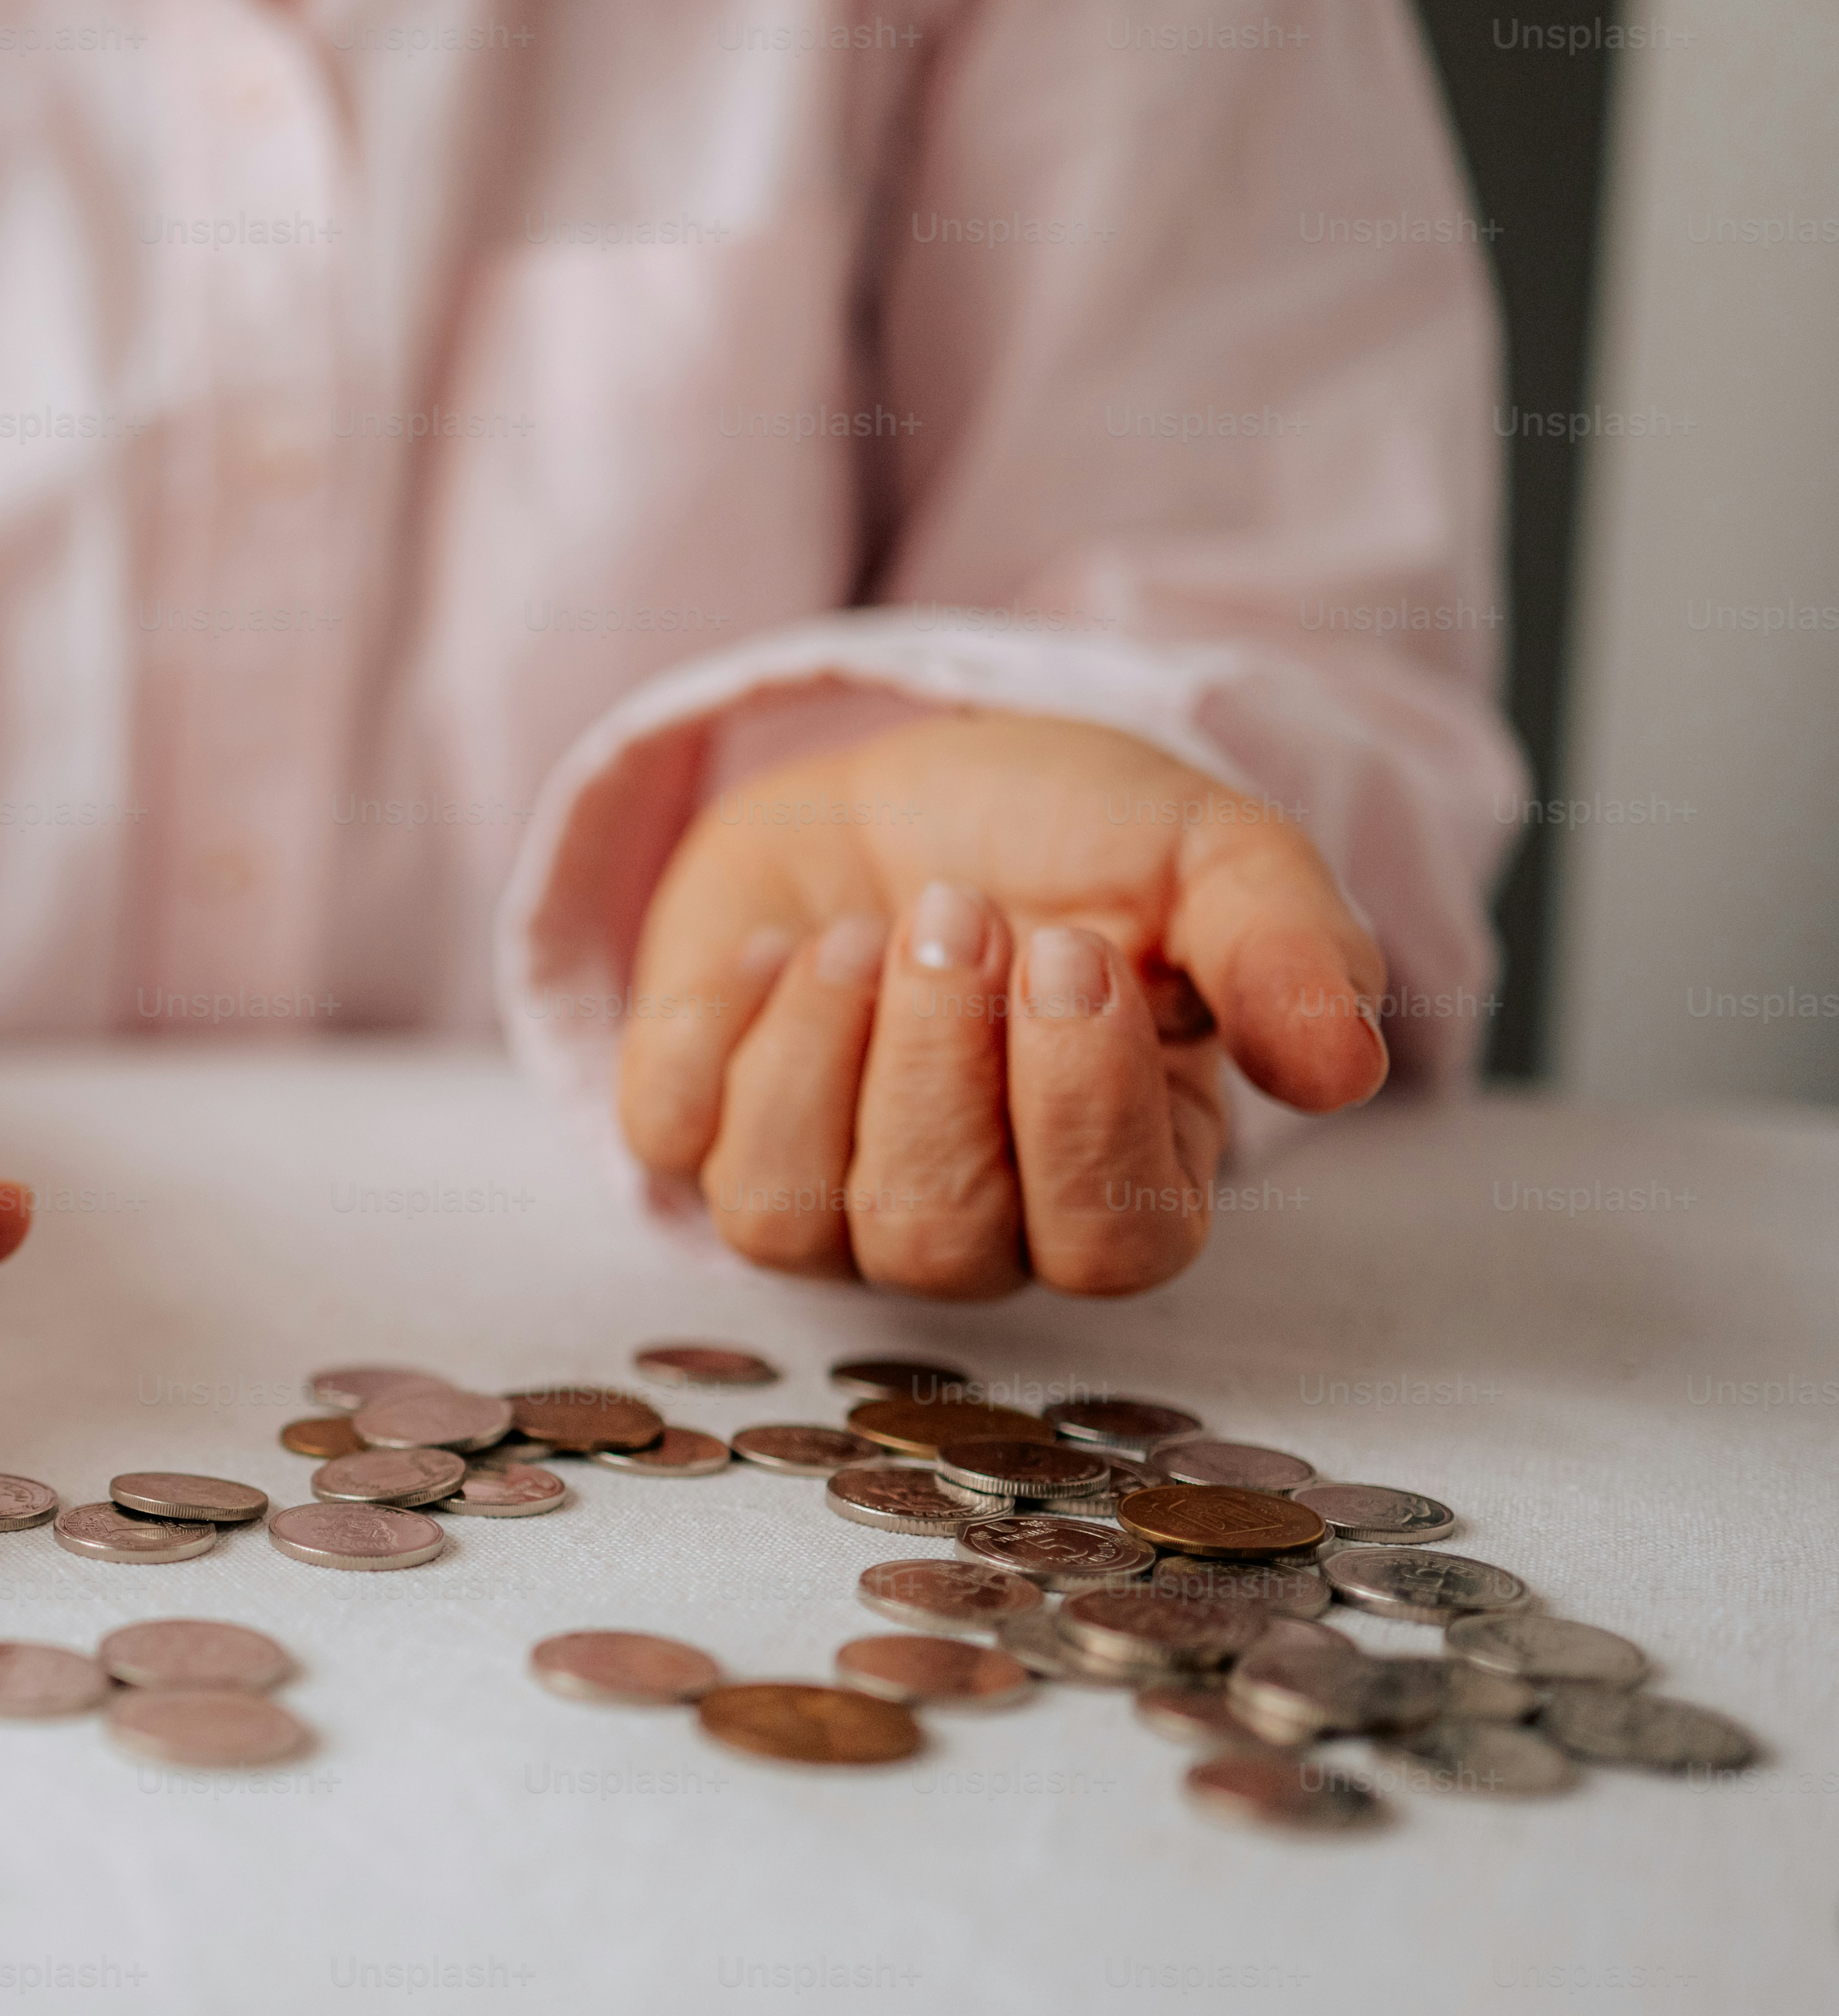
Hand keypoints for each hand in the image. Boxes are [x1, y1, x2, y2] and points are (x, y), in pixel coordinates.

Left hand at [618, 711, 1387, 1297]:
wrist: (920, 774)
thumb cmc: (1073, 841)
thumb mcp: (1208, 858)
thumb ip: (1288, 951)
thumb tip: (1349, 1068)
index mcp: (1121, 1184)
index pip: (1110, 1241)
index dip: (1079, 1106)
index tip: (1073, 948)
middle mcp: (970, 1227)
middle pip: (937, 1235)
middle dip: (938, 1060)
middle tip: (960, 912)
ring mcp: (819, 1197)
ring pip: (784, 1212)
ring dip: (822, 1044)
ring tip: (865, 927)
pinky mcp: (698, 1132)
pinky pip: (667, 1136)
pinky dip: (711, 1022)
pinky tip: (772, 942)